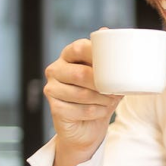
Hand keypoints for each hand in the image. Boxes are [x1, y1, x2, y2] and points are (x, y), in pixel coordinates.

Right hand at [43, 35, 122, 165]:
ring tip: (110, 101)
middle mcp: (55, 70)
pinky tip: (100, 111)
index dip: (96, 54)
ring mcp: (52, 89)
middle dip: (102, 84)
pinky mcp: (55, 108)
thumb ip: (112, 62)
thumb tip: (114, 37)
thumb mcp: (109, 78)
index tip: (113, 64)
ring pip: (81, 93)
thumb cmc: (98, 97)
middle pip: (80, 73)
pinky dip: (97, 112)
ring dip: (101, 99)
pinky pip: (81, 110)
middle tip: (114, 91)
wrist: (87, 128)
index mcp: (68, 56)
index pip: (79, 48)